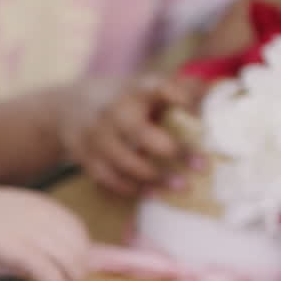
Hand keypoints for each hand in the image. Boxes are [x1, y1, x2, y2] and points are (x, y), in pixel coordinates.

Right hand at [0, 184, 89, 280]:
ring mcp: (28, 229)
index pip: (77, 227)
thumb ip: (31, 231)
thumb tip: (53, 249)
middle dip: (80, 267)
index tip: (78, 268)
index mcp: (38, 203)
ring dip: (73, 279)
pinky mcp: (15, 247)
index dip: (83, 251)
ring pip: (70, 258)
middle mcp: (39, 214)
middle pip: (79, 244)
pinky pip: (49, 269)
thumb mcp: (6, 221)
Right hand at [60, 74, 204, 196]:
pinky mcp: (86, 157)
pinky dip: (131, 188)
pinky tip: (152, 194)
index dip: (182, 99)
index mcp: (134, 90)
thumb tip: (215, 94)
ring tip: (183, 187)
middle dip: (175, 151)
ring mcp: (97, 136)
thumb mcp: (143, 86)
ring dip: (155, 177)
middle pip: (142, 134)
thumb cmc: (120, 98)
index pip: (160, 88)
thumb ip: (177, 88)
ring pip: (126, 162)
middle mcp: (113, 112)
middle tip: (203, 166)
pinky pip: (109, 178)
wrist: (65, 107)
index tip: (202, 115)